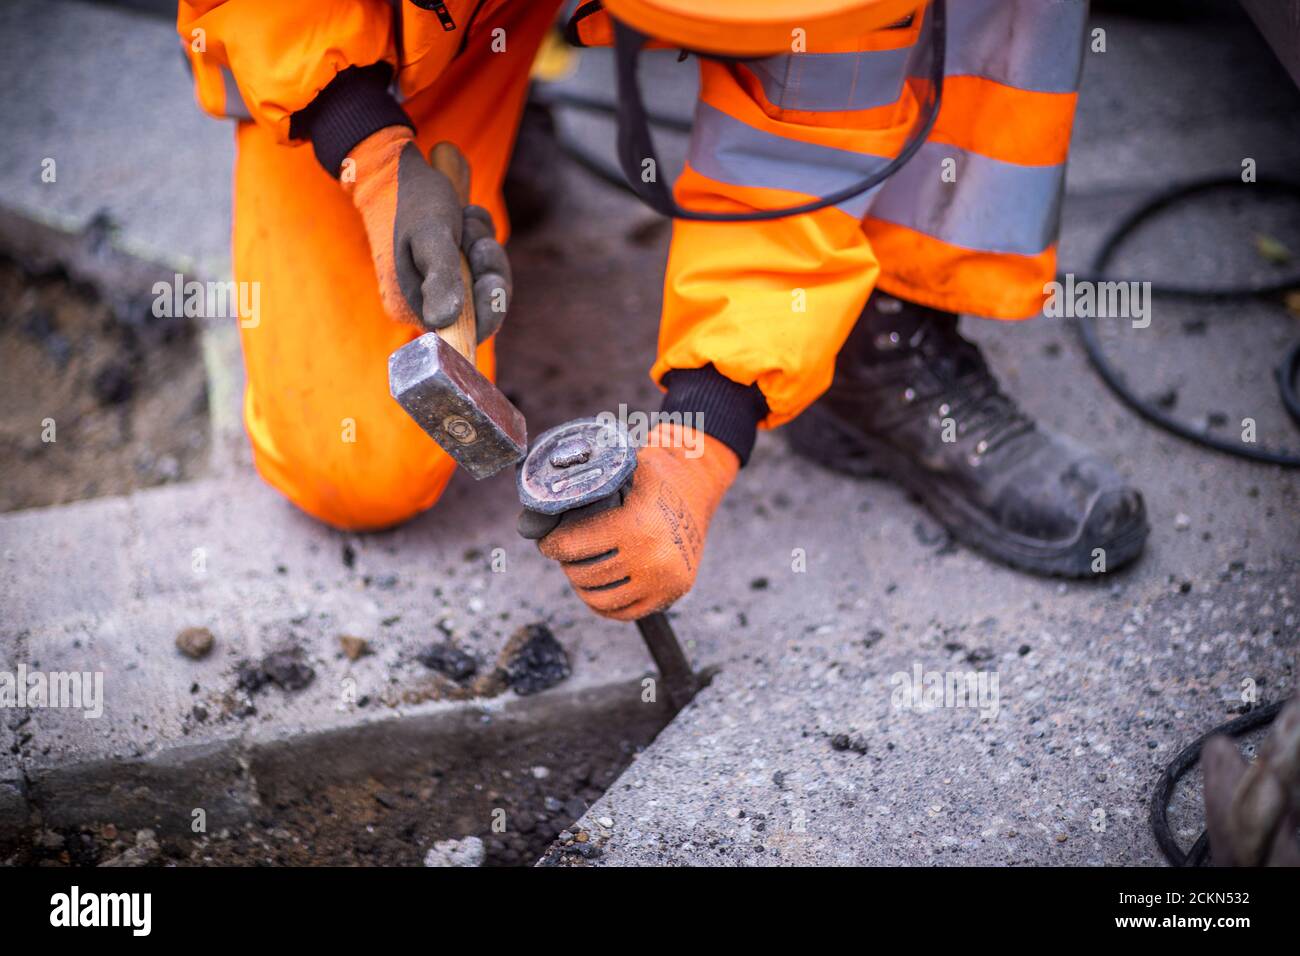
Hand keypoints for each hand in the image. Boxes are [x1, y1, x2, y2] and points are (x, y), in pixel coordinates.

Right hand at [344, 127, 510, 341]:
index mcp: (412, 306)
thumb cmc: (412, 201)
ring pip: (486, 281)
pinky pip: (481, 262)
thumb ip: (440, 277)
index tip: (490, 282)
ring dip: (485, 247)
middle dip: (489, 270)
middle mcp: (425, 302)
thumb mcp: (430, 236)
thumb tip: (443, 321)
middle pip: (481, 308)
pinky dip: (481, 237)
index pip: (462, 334)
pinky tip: (467, 215)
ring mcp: (439, 284)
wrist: (396, 168)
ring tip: (468, 219)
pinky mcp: (449, 265)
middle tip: (478, 241)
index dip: (486, 313)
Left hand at [519, 423, 738, 620]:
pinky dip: (604, 603)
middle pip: (583, 574)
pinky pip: (622, 612)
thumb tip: (534, 515)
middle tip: (565, 552)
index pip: (571, 546)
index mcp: (634, 525)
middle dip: (567, 563)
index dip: (550, 544)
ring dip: (583, 585)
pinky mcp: (670, 595)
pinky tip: (598, 586)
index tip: (546, 541)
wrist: (698, 487)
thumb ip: (585, 483)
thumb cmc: (653, 474)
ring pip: (599, 599)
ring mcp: (662, 582)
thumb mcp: (622, 466)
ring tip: (581, 567)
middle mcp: (651, 558)